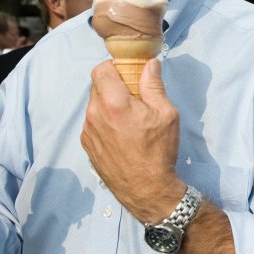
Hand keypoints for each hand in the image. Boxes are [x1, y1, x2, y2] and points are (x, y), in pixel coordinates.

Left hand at [82, 59, 185, 223]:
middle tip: (134, 96)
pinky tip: (121, 133)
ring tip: (129, 118)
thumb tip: (149, 63)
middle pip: (97, 85)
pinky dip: (104, 120)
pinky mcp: (87, 145)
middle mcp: (94, 114)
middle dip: (113, 85)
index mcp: (113, 102)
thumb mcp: (166, 114)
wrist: (146, 189)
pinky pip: (93, 122)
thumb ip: (154, 85)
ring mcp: (87, 131)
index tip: (129, 74)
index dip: (114, 67)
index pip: (100, 69)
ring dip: (108, 103)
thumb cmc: (158, 150)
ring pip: (94, 104)